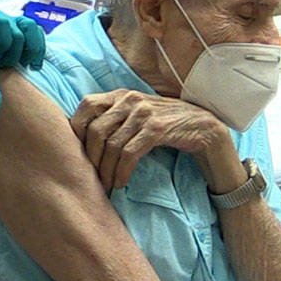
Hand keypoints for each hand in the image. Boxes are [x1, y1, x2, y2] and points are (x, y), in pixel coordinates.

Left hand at [0, 11, 44, 68]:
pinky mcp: (23, 33)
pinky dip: (39, 51)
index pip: (2, 24)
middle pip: (21, 29)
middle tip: (3, 66)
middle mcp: (4, 19)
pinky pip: (38, 36)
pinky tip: (35, 66)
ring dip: (32, 50)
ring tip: (26, 66)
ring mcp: (15, 25)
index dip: (2, 43)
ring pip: (33, 29)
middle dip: (14, 52)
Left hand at [70, 89, 232, 190]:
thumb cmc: (166, 125)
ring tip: (106, 186)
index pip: (86, 105)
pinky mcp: (156, 129)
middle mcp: (130, 99)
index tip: (77, 153)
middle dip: (91, 158)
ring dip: (106, 171)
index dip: (76, 130)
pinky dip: (121, 171)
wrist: (204, 129)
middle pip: (95, 129)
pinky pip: (129, 153)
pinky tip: (121, 182)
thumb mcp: (138, 115)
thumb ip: (115, 119)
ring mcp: (144, 113)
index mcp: (121, 94)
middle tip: (91, 178)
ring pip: (111, 145)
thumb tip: (82, 139)